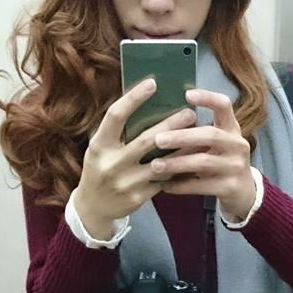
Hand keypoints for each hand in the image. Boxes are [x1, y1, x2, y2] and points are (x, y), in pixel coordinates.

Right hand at [73, 78, 196, 238]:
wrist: (93, 208)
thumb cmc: (100, 169)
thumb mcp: (101, 149)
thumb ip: (118, 131)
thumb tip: (147, 104)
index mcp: (99, 146)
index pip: (115, 116)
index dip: (133, 98)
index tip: (152, 83)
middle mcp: (111, 163)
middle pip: (146, 140)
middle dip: (171, 125)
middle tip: (190, 113)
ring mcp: (125, 182)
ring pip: (161, 162)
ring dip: (181, 149)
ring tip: (199, 136)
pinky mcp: (138, 197)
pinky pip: (163, 180)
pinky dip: (178, 168)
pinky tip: (191, 159)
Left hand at [150, 88, 255, 220]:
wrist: (243, 192)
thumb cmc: (221, 161)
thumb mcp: (217, 144)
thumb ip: (199, 132)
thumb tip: (163, 121)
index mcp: (232, 128)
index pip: (224, 106)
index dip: (208, 98)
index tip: (187, 94)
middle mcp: (238, 145)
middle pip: (210, 135)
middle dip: (182, 136)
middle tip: (157, 139)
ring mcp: (236, 167)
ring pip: (203, 162)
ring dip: (176, 163)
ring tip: (155, 165)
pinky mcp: (230, 187)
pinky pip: (201, 186)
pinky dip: (181, 186)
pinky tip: (164, 186)